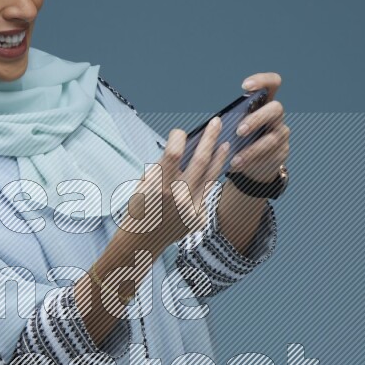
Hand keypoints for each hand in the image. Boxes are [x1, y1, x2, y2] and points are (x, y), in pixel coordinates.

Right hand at [119, 115, 231, 254]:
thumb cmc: (139, 208)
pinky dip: (212, 177)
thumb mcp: (144, 184)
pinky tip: (217, 166)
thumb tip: (184, 145)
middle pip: (199, 160)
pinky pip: (207, 192)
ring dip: (219, 157)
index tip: (180, 132)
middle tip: (217, 122)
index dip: (178, 137)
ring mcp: (191, 209)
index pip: (174, 152)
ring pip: (210, 176)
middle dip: (209, 138)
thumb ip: (164, 166)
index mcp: (159, 186)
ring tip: (225, 142)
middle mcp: (177, 197)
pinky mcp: (199, 218)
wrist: (141, 242)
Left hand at [229, 72, 288, 182]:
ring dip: (252, 148)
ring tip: (235, 158)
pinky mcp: (282, 151)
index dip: (262, 80)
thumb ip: (231, 121)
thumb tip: (213, 126)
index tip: (244, 86)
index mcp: (265, 102)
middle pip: (276, 108)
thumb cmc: (241, 138)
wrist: (256, 164)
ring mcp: (281, 133)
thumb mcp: (236, 126)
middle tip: (239, 131)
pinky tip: (238, 165)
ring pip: (272, 137)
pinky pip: (270, 155)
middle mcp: (276, 115)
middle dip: (257, 118)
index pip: (273, 83)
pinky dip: (252, 161)